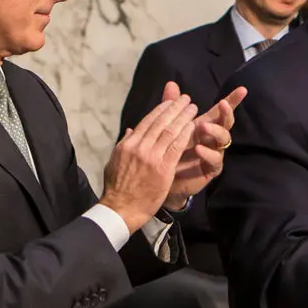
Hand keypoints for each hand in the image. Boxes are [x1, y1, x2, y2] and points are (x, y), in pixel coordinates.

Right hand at [102, 93, 196, 231]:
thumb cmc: (116, 188)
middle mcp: (139, 147)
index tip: (170, 102)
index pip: (147, 121)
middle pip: (160, 122)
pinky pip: (176, 146)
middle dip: (174, 108)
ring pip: (170, 131)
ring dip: (183, 117)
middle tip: (186, 99)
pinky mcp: (163, 168)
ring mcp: (151, 157)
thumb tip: (130, 130)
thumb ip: (124, 144)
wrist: (121, 208)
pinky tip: (192, 126)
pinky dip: (185, 134)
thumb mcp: (114, 161)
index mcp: (128, 144)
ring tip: (192, 108)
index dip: (161, 110)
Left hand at [168, 84, 247, 208]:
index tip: (242, 89)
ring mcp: (214, 153)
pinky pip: (215, 159)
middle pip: (226, 123)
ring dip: (215, 131)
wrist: (163, 180)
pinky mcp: (212, 168)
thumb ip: (172, 107)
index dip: (231, 100)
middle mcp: (212, 138)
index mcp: (205, 126)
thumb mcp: (170, 127)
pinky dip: (207, 153)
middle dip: (226, 113)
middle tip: (221, 104)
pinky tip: (198, 149)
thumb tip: (171, 84)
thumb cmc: (169, 152)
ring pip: (223, 139)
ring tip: (204, 126)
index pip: (219, 111)